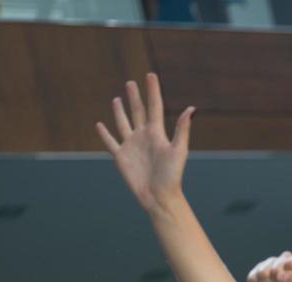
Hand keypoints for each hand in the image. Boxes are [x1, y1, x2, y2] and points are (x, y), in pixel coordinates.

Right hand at [97, 73, 194, 215]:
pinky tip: (100, 125)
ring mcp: (131, 146)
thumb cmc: (172, 175)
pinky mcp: (121, 157)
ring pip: (123, 123)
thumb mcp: (178, 150)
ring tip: (117, 99)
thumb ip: (182, 129)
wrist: (159, 196)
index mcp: (157, 133)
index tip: (150, 75)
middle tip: (131, 83)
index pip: (154, 106)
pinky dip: (104, 134)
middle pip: (138, 112)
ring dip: (120, 111)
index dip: (153, 91)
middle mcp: (143, 137)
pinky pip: (111, 142)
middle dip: (134, 97)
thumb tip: (191, 108)